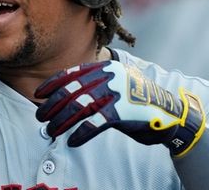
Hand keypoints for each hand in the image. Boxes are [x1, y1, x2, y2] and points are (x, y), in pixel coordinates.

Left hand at [35, 60, 205, 156]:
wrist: (170, 113)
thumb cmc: (138, 100)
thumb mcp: (117, 83)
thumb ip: (96, 84)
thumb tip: (66, 95)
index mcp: (106, 67)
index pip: (72, 73)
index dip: (53, 84)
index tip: (39, 94)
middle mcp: (109, 77)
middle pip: (71, 91)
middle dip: (52, 105)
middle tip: (40, 117)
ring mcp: (115, 93)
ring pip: (78, 108)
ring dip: (61, 121)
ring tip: (51, 131)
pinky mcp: (122, 113)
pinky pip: (94, 124)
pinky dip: (80, 133)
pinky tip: (71, 141)